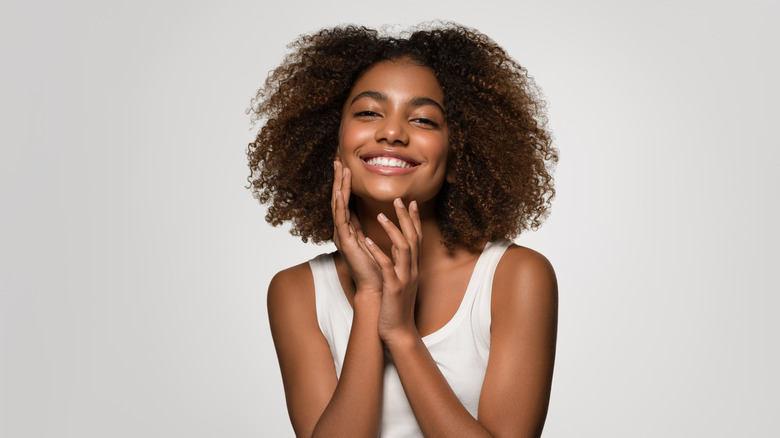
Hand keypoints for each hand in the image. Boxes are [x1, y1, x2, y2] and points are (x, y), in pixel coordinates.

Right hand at [332, 160, 381, 294]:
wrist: (377, 288)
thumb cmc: (377, 268)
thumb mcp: (372, 241)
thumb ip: (369, 227)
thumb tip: (374, 212)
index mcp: (349, 229)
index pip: (346, 201)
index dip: (344, 183)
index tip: (345, 165)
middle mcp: (342, 230)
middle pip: (338, 199)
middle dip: (338, 179)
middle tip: (337, 159)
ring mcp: (342, 235)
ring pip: (338, 205)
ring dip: (338, 185)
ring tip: (339, 168)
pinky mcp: (345, 242)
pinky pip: (341, 219)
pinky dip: (340, 204)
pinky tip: (340, 191)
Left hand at [363, 198, 422, 341]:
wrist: (399, 332)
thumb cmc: (396, 307)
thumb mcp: (400, 281)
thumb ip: (399, 264)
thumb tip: (396, 249)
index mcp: (413, 267)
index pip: (417, 238)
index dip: (414, 219)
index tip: (410, 201)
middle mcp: (412, 270)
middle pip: (413, 238)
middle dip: (406, 218)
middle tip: (399, 199)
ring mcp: (404, 278)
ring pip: (403, 249)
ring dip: (392, 230)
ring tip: (380, 216)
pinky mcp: (394, 288)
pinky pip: (386, 266)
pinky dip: (378, 252)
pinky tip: (367, 241)